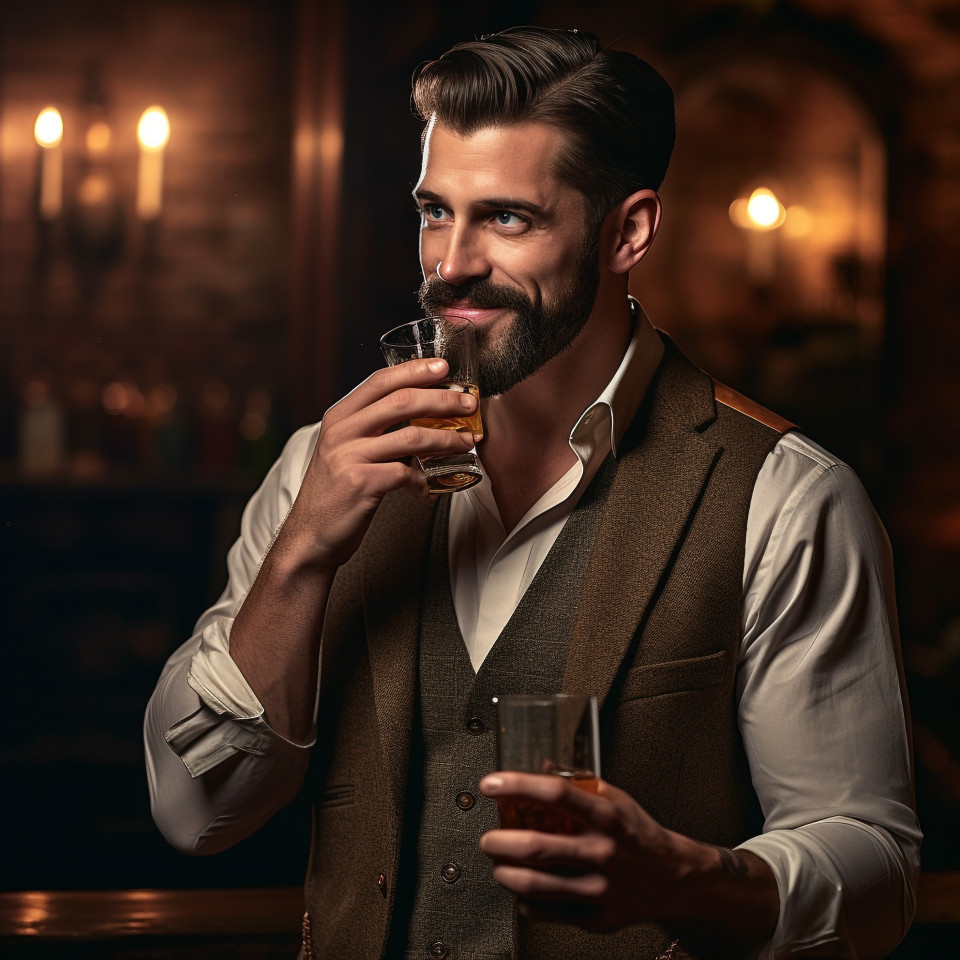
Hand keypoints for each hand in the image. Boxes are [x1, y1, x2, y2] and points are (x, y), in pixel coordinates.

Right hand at [283, 357, 477, 569]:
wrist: (309, 536)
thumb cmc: (336, 493)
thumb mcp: (346, 450)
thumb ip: (373, 429)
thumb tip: (421, 414)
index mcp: (339, 416)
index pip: (380, 381)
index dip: (414, 370)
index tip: (443, 367)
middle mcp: (341, 431)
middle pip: (401, 401)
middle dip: (442, 400)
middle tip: (468, 405)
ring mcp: (349, 456)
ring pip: (412, 436)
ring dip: (446, 439)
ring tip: (466, 442)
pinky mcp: (360, 483)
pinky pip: (405, 473)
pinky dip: (423, 479)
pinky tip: (427, 487)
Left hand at [479, 771, 688, 931]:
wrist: (674, 879)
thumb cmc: (638, 834)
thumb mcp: (615, 798)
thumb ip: (578, 784)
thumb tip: (541, 767)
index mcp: (606, 816)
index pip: (554, 793)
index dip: (517, 785)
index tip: (491, 784)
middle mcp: (602, 851)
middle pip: (536, 846)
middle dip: (499, 842)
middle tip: (487, 838)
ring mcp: (599, 888)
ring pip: (535, 884)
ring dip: (505, 873)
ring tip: (499, 865)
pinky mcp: (596, 917)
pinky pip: (545, 911)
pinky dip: (525, 900)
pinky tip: (523, 889)